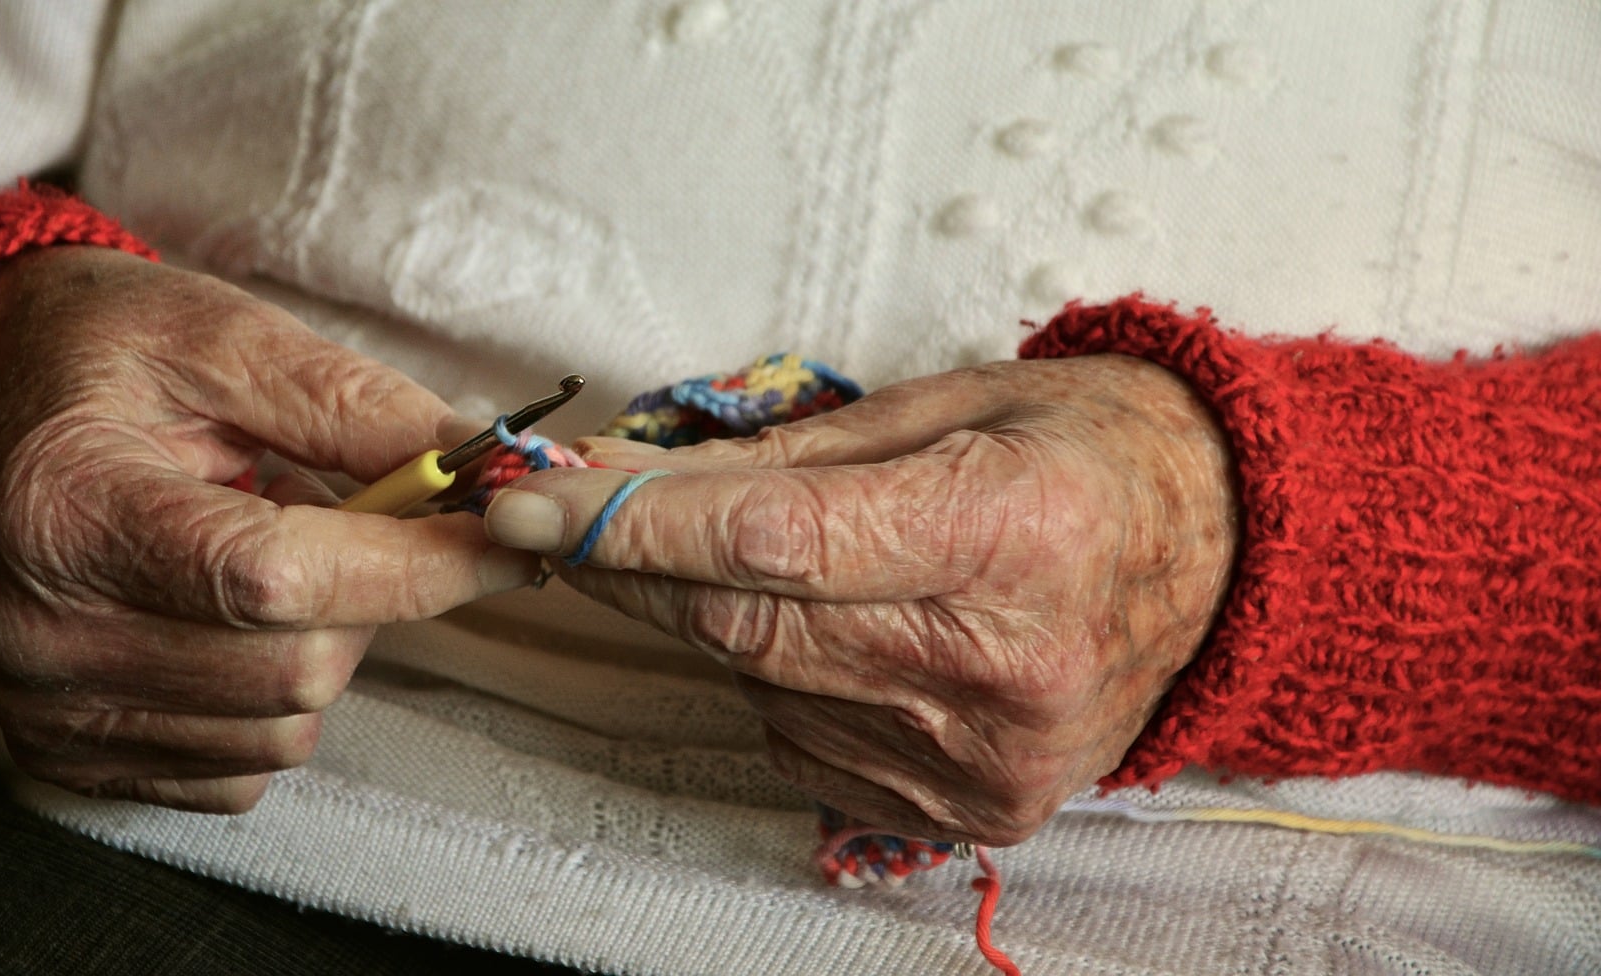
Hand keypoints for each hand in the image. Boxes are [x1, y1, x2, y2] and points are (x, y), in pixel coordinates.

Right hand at [0, 247, 535, 811]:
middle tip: (345, 513)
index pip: (274, 578)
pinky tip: (229, 618)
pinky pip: (241, 769)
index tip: (504, 536)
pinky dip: (274, 700)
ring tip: (267, 553)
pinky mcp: (69, 753)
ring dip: (324, 643)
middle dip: (371, 594)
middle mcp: (45, 632)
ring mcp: (52, 707)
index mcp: (71, 511)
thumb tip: (479, 469)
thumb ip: (352, 405)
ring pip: (284, 726)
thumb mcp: (223, 336)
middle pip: (296, 668)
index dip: (412, 564)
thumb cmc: (102, 356)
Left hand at [484, 356, 1236, 845]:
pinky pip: (807, 743)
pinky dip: (783, 682)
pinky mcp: (978, 809)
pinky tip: (835, 630)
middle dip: (637, 573)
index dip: (635, 528)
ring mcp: (991, 755)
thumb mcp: (946, 405)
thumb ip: (782, 456)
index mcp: (1012, 532)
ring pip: (765, 691)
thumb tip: (626, 479)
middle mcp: (1007, 665)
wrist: (1224, 558)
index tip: (536, 505)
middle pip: (749, 629)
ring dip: (717, 623)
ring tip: (764, 559)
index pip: (774, 543)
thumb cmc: (1088, 455)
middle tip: (574, 519)